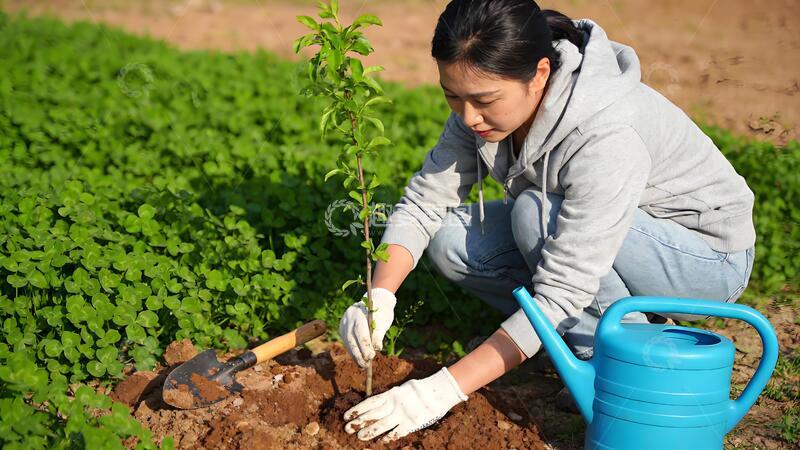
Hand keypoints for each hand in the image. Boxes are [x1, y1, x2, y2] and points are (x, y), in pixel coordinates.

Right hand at [338, 287, 395, 366]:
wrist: (376, 300)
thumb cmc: (382, 312)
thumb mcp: (383, 322)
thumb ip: (378, 334)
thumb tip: (376, 349)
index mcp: (359, 313)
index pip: (360, 332)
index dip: (364, 346)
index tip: (370, 357)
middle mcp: (349, 317)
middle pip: (351, 338)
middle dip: (358, 353)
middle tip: (365, 365)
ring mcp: (344, 322)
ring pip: (347, 341)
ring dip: (355, 355)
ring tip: (362, 365)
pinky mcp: (343, 328)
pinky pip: (347, 341)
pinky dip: (353, 350)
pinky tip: (358, 359)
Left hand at [343, 367, 467, 441]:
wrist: (439, 391)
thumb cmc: (419, 390)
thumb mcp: (402, 389)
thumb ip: (390, 397)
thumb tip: (376, 405)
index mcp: (392, 394)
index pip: (370, 402)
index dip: (357, 410)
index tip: (346, 416)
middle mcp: (395, 404)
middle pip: (373, 414)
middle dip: (359, 421)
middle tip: (347, 428)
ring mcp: (403, 414)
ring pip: (382, 425)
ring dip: (369, 431)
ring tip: (359, 436)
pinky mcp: (412, 424)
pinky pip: (397, 432)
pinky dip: (388, 438)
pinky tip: (380, 442)